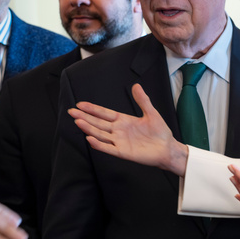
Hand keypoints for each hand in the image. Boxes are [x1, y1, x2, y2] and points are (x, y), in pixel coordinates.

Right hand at [70, 83, 188, 175]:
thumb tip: (136, 86)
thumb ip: (143, 101)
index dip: (92, 109)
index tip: (80, 104)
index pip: (104, 113)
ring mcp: (119, 142)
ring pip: (100, 134)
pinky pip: (108, 148)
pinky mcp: (123, 152)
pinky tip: (90, 139)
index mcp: (123, 120)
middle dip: (85, 117)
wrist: (168, 149)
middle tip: (71, 112)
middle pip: (98, 123)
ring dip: (89, 129)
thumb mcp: (152, 113)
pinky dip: (99, 144)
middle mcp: (118, 131)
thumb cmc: (160, 132)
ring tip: (78, 121)